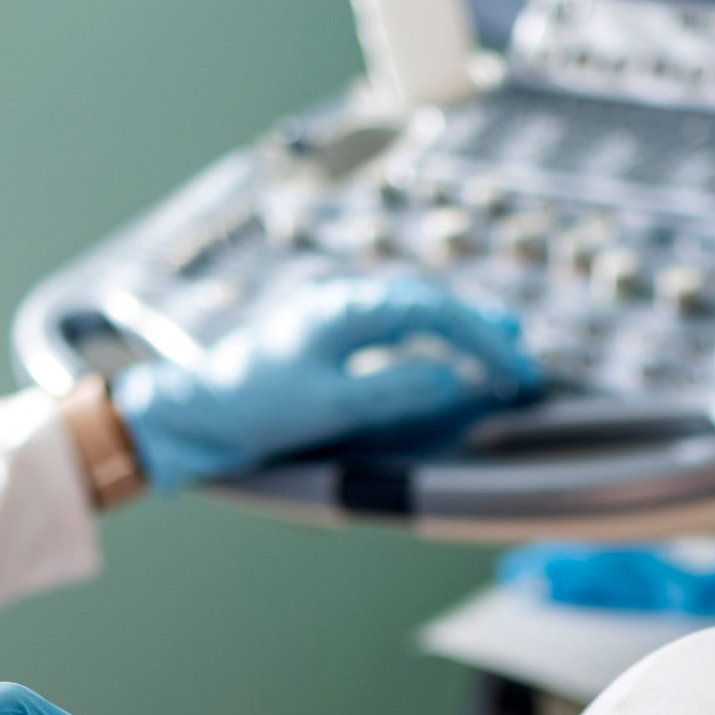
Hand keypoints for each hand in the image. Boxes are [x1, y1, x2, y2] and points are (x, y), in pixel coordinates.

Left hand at [112, 275, 538, 492]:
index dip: (482, 340)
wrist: (192, 412)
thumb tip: (452, 380)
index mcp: (344, 307)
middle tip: (522, 361)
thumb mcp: (328, 406)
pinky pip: (389, 329)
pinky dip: (426, 341)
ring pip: (411, 312)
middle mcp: (343, 301)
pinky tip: (443, 356)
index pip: (432, 311)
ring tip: (500, 349)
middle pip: (429, 303)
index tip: (515, 372)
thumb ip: (394, 391)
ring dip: (456, 331)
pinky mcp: (325, 338)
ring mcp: (333, 315)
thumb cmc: (251, 407)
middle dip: (480, 330)